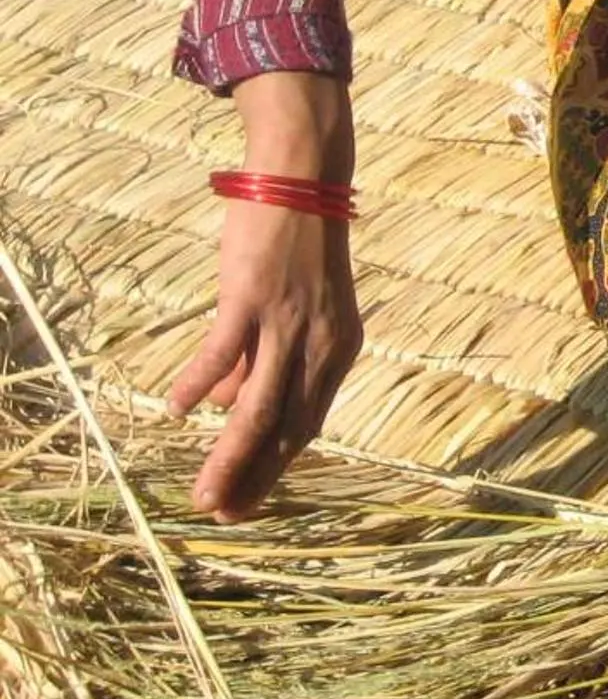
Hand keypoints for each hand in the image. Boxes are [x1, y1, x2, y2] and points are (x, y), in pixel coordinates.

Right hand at [169, 71, 361, 521]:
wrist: (304, 182)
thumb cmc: (293, 249)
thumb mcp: (290, 311)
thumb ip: (259, 359)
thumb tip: (219, 403)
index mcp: (339, 350)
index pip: (307, 422)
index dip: (278, 465)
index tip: (249, 501)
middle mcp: (321, 344)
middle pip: (286, 426)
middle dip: (255, 477)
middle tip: (225, 516)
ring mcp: (288, 322)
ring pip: (257, 407)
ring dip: (230, 457)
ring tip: (204, 496)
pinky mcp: (253, 297)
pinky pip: (223, 352)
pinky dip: (198, 382)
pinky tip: (178, 411)